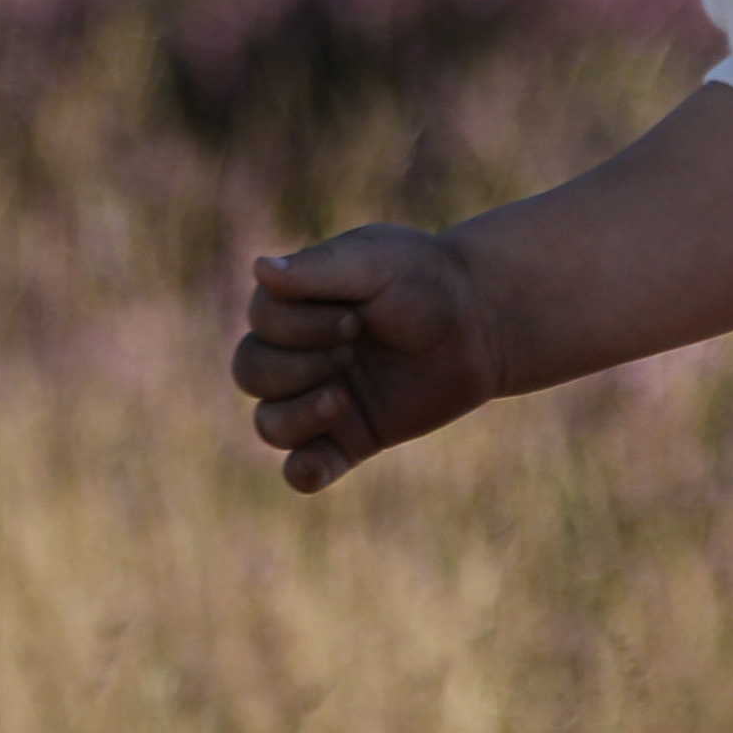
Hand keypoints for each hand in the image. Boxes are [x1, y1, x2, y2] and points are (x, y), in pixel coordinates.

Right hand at [229, 221, 501, 493]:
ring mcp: (320, 398)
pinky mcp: (350, 439)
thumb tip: (259, 269)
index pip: (262, 323)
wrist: (481, 321)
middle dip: (295, 366)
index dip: (299, 326)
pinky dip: (302, 473)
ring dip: (295, 417)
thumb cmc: (425, 279)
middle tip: (352, 349)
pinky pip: (305, 469)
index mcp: (296, 305)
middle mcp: (298, 353)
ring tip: (341, 401)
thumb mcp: (374, 260)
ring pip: (269, 424)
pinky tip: (315, 466)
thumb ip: (318, 268)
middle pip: (251, 372)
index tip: (357, 318)